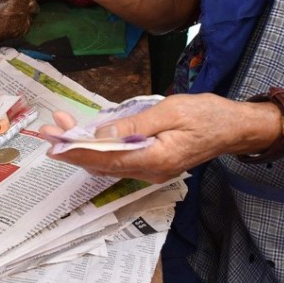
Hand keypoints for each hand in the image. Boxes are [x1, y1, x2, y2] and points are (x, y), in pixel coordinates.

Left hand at [40, 94, 272, 183]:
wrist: (235, 128)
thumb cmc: (207, 115)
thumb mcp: (169, 112)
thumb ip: (133, 126)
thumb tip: (100, 135)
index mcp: (154, 160)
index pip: (106, 159)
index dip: (76, 151)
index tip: (54, 141)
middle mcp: (149, 170)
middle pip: (102, 162)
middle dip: (72, 147)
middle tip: (48, 130)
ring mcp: (151, 169)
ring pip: (108, 161)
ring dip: (83, 145)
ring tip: (61, 127)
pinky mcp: (152, 162)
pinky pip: (120, 158)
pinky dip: (100, 145)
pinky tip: (87, 133)